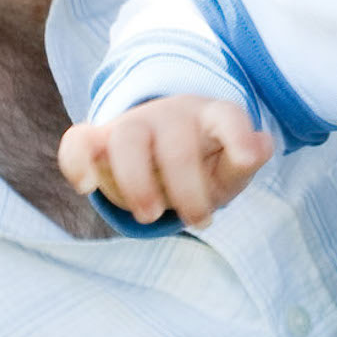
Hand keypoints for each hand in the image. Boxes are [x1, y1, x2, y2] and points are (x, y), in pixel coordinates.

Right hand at [57, 97, 272, 226]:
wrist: (161, 154)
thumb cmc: (204, 164)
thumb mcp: (229, 170)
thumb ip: (243, 161)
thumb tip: (260, 147)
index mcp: (209, 117)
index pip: (226, 115)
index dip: (237, 135)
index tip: (247, 160)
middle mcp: (170, 115)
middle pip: (175, 140)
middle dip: (185, 185)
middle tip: (198, 221)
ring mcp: (132, 125)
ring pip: (126, 136)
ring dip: (136, 180)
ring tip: (150, 216)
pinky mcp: (98, 141)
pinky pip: (77, 141)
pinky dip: (76, 162)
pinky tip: (87, 187)